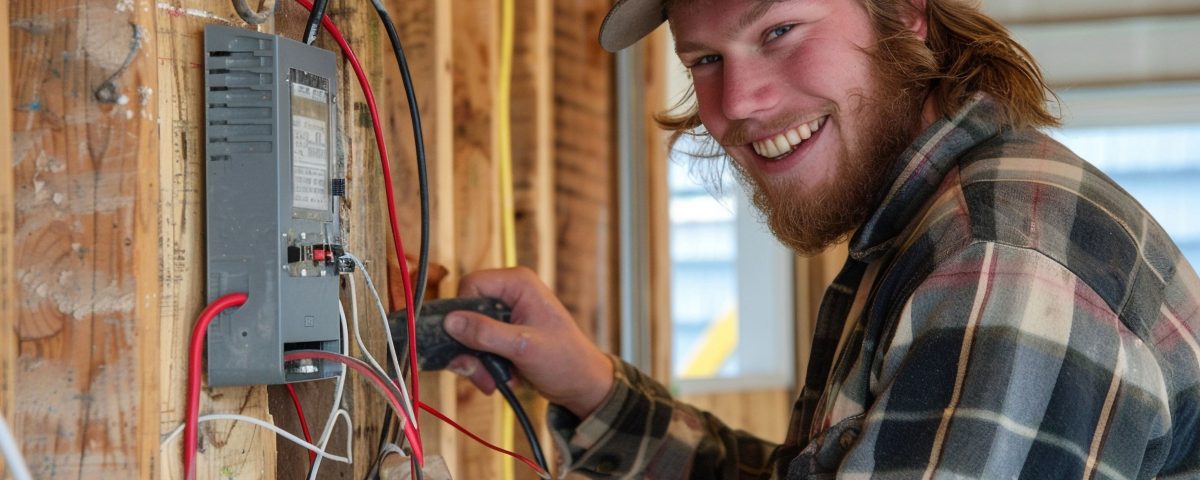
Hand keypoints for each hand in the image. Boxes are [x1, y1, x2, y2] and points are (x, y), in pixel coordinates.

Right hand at [443, 267, 613, 417]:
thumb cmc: (566, 360)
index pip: (471, 285)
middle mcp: (510, 295)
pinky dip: (484, 367)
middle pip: (466, 313)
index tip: (464, 341)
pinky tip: (502, 378)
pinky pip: (478, 348)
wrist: (582, 385)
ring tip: (494, 380)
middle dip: (470, 347)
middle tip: (479, 371)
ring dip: (477, 362)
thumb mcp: (523, 347)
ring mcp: (506, 317)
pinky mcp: (504, 336)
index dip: (462, 312)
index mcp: (518, 284)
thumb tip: (452, 322)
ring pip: (469, 335)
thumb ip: (486, 333)